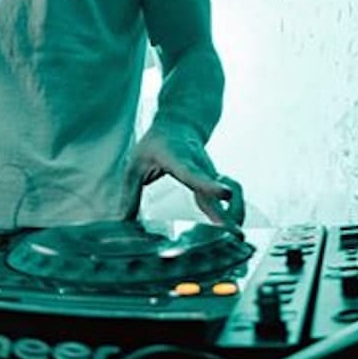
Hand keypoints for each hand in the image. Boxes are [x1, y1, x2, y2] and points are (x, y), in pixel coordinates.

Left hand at [128, 125, 244, 226]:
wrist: (182, 121)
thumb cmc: (157, 142)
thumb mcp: (135, 163)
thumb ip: (129, 194)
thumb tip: (121, 223)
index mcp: (179, 158)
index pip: (194, 173)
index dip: (209, 185)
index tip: (224, 194)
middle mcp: (200, 166)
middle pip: (218, 190)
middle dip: (229, 212)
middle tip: (236, 234)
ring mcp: (211, 174)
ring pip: (233, 192)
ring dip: (236, 214)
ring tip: (236, 237)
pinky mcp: (216, 182)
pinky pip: (231, 197)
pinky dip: (233, 213)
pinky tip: (231, 229)